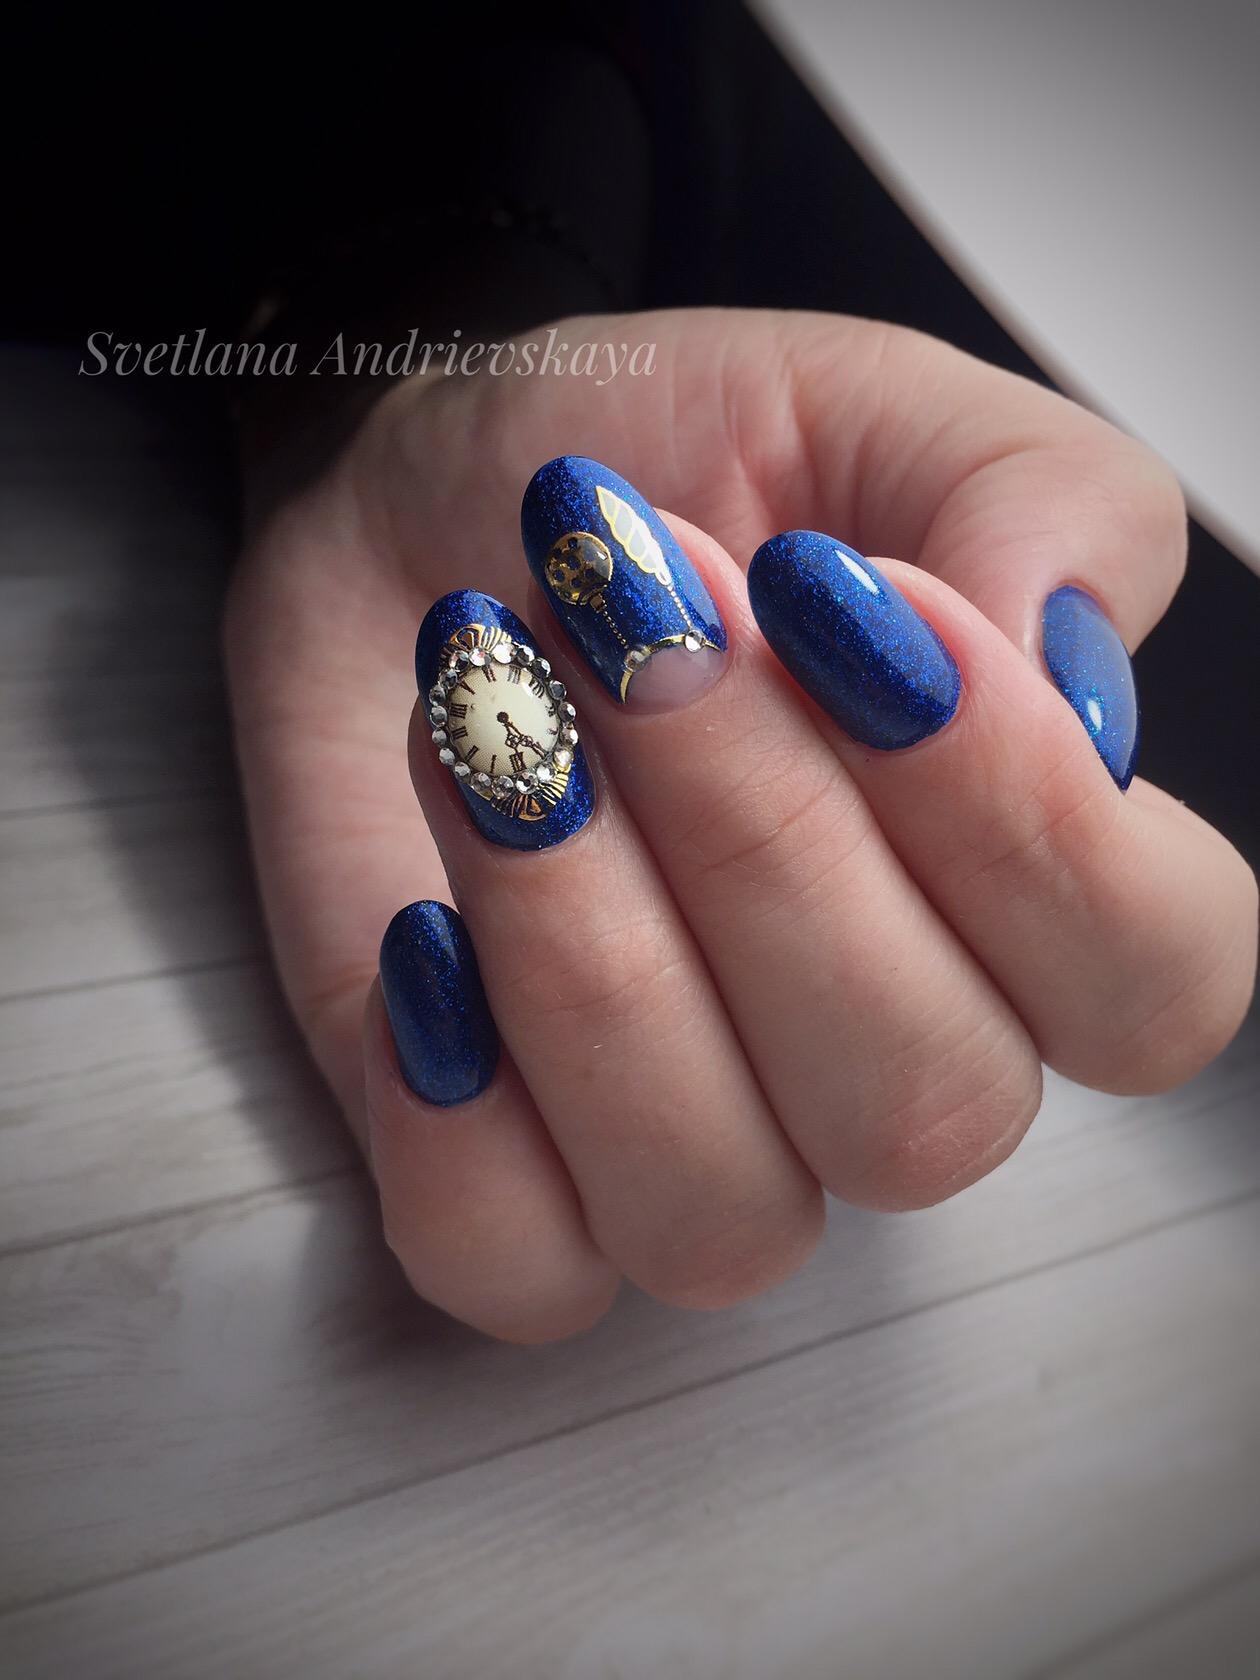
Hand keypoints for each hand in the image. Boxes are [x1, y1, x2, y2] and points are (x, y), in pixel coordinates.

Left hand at [225, 309, 1256, 1341]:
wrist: (416, 520)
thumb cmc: (649, 473)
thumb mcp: (862, 405)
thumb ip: (1029, 505)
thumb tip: (1061, 674)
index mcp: (1022, 893)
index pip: (1152, 984)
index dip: (1025, 827)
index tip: (855, 614)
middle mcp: (882, 1052)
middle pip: (927, 1104)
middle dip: (763, 844)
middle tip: (637, 629)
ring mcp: (698, 1136)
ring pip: (725, 1204)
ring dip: (592, 948)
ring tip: (497, 728)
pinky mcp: (507, 1170)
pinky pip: (517, 1265)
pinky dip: (459, 1118)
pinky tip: (423, 936)